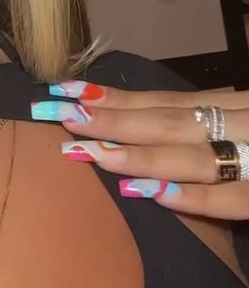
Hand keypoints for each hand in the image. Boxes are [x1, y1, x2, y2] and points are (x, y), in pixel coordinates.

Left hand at [31, 82, 248, 218]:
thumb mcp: (247, 125)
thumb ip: (214, 126)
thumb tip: (144, 130)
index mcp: (241, 105)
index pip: (169, 101)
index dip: (117, 98)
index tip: (66, 92)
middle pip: (171, 120)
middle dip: (112, 119)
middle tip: (58, 116)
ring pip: (198, 152)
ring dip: (140, 154)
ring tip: (91, 153)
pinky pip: (238, 195)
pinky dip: (197, 195)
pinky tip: (155, 195)